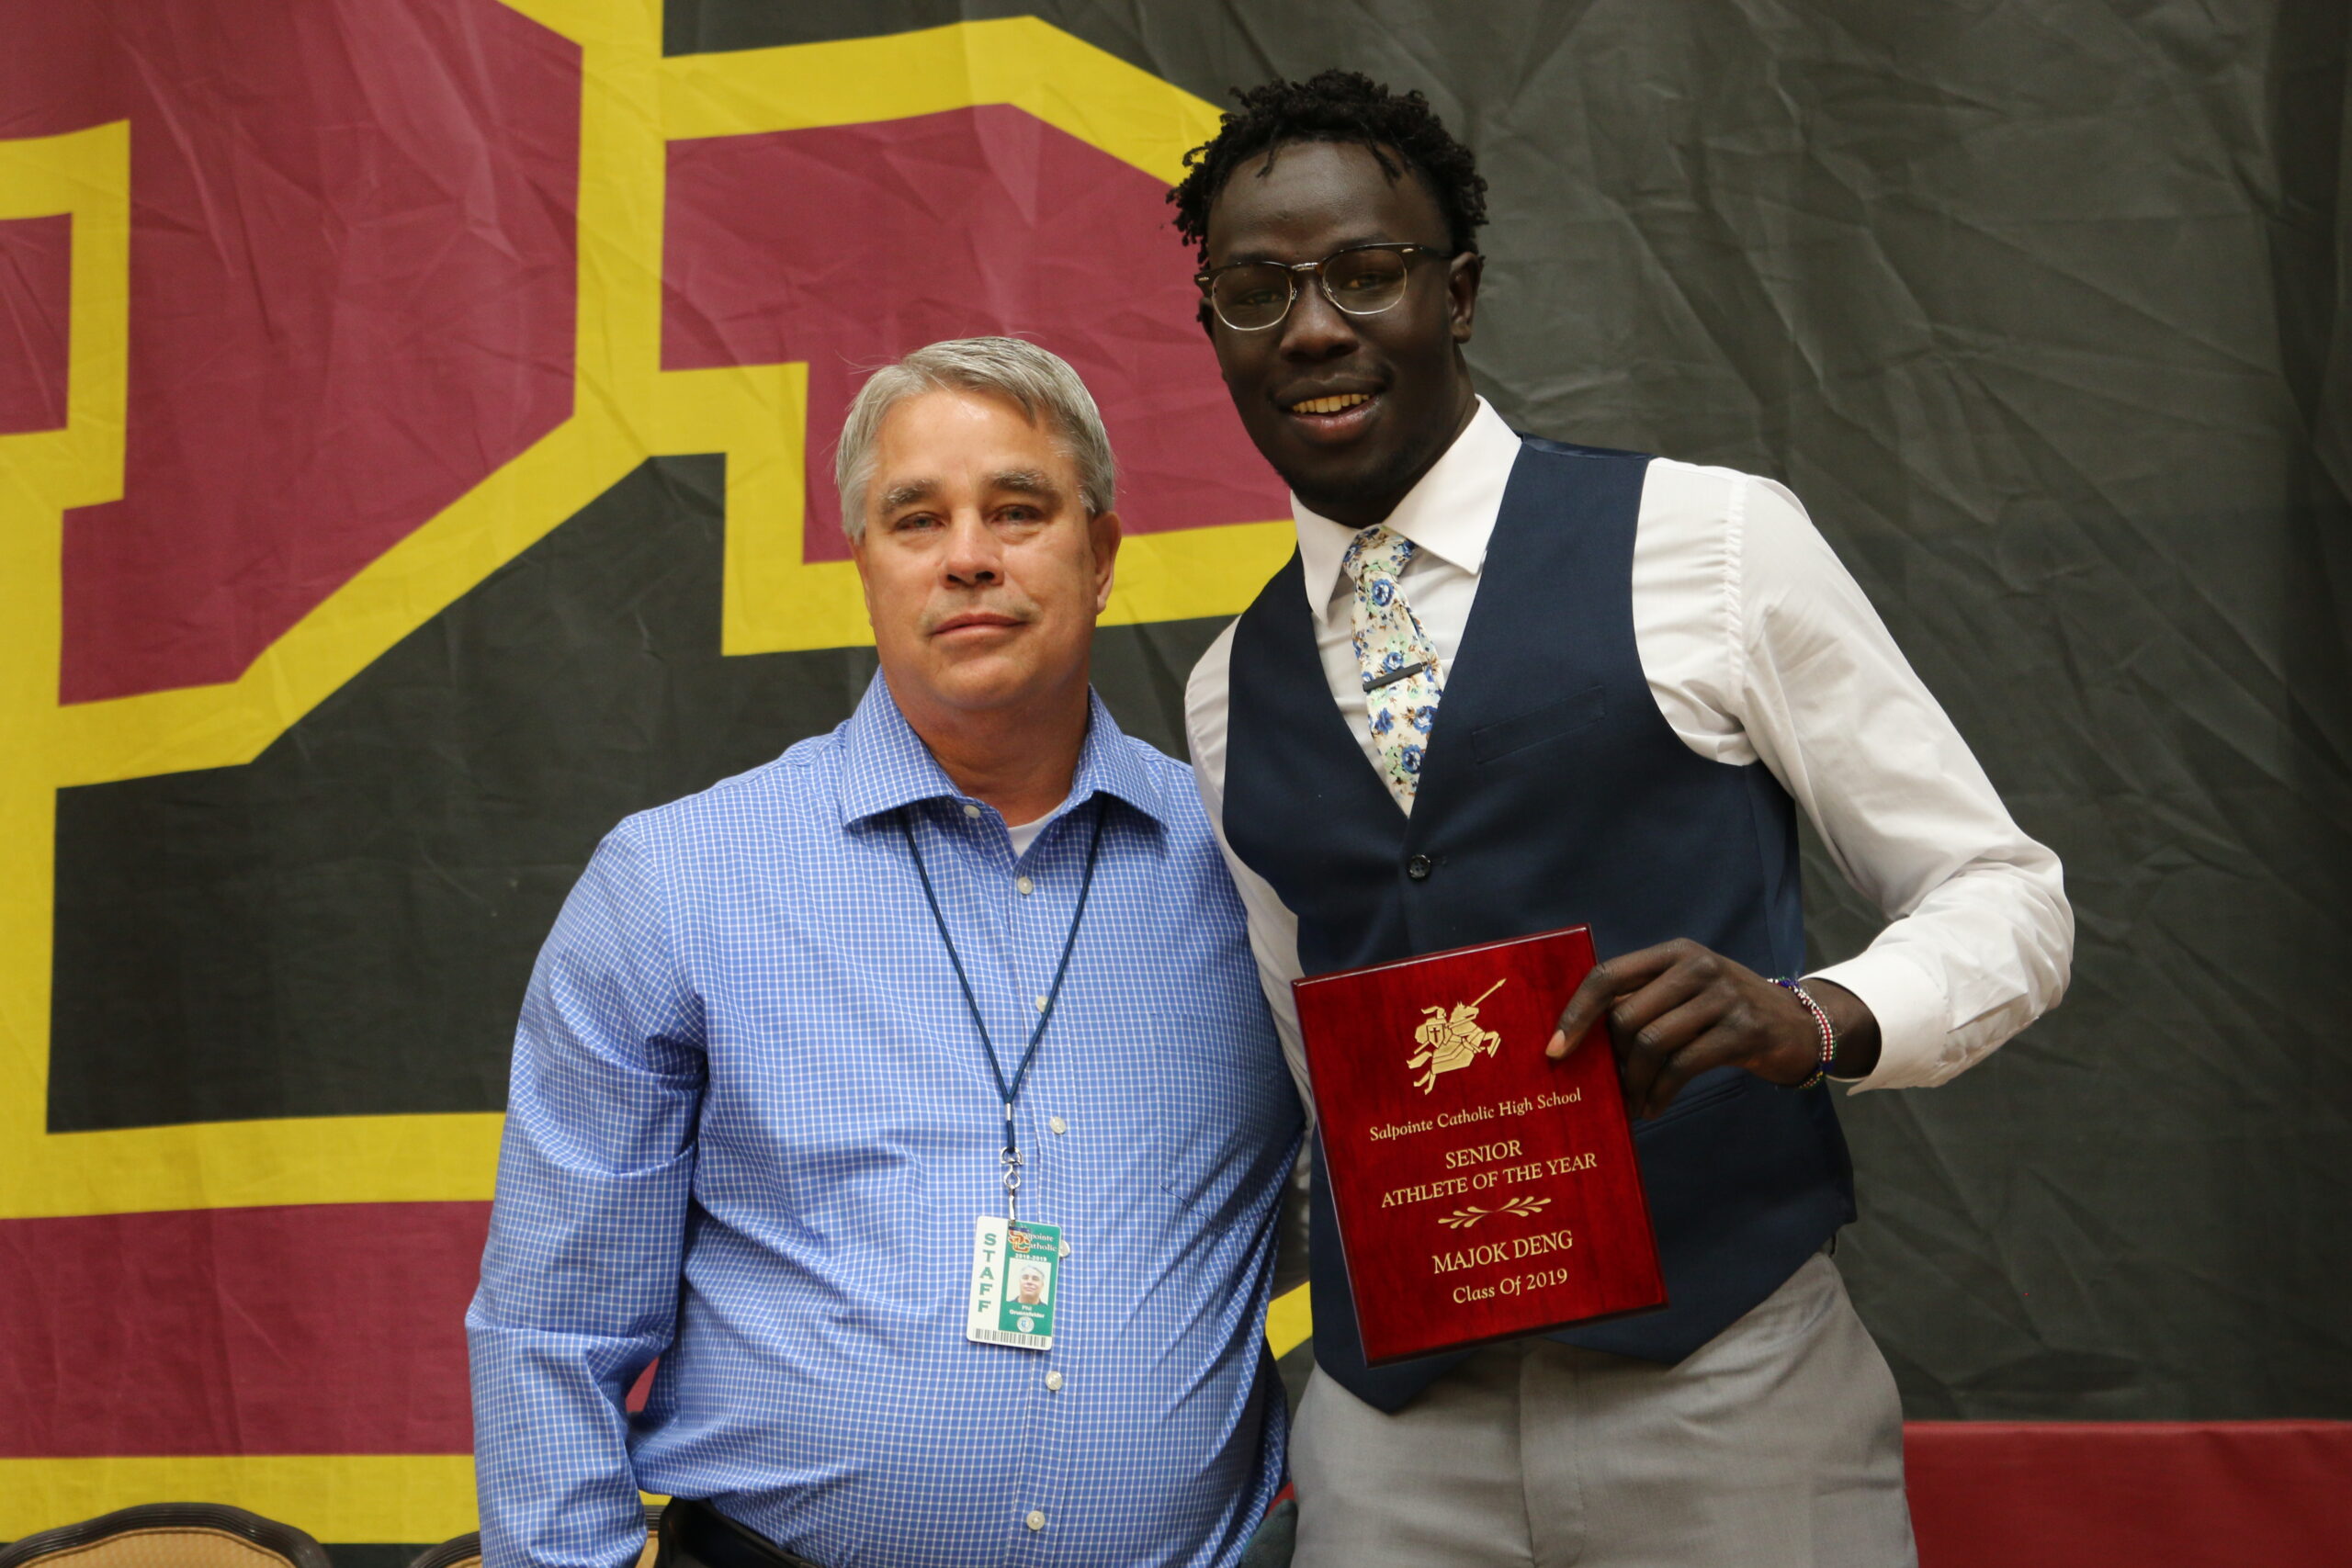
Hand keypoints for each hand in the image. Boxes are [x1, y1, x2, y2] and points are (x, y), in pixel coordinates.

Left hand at [1543, 939, 1880, 1117]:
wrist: (1798, 1025)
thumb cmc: (1724, 1012)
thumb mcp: (1684, 994)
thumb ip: (1641, 1004)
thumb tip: (1577, 1040)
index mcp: (1672, 953)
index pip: (1608, 975)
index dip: (1576, 1013)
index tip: (1554, 1049)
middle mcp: (1696, 966)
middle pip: (1627, 1016)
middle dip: (1610, 1060)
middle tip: (1610, 1085)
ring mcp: (1722, 997)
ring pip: (1651, 1043)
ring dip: (1634, 1083)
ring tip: (1632, 1103)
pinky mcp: (1742, 1031)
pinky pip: (1682, 1066)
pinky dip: (1659, 1093)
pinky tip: (1653, 1108)